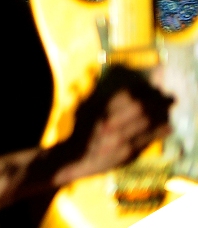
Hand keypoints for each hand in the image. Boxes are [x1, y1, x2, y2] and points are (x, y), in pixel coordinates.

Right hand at [50, 65, 172, 185]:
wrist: (76, 157)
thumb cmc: (81, 130)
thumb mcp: (88, 107)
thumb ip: (107, 98)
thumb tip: (131, 90)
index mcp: (101, 109)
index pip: (127, 94)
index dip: (143, 89)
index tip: (151, 88)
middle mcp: (111, 122)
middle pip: (140, 107)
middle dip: (157, 101)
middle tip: (168, 98)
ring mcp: (120, 139)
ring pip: (146, 123)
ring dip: (161, 115)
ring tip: (168, 111)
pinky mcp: (127, 154)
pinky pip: (147, 140)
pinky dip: (159, 132)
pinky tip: (168, 127)